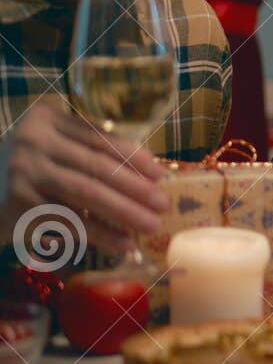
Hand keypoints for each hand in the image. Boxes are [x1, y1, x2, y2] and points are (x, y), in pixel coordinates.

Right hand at [0, 100, 168, 253]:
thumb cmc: (28, 169)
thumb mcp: (53, 148)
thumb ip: (89, 150)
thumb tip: (150, 176)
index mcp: (47, 119)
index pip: (99, 137)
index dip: (134, 157)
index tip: (160, 174)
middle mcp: (33, 141)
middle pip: (96, 166)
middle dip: (135, 187)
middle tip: (163, 204)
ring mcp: (23, 173)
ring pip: (86, 193)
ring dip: (124, 212)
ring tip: (150, 225)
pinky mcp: (19, 205)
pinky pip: (69, 221)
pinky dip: (100, 234)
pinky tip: (122, 244)